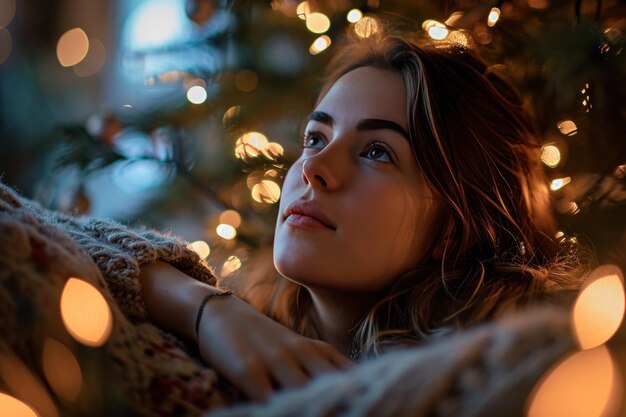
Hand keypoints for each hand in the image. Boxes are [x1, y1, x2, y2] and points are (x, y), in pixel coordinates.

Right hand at [197, 294, 352, 401]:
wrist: (221, 313)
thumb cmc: (264, 340)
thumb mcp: (300, 349)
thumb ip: (325, 368)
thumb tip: (355, 391)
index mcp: (317, 351)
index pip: (350, 376)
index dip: (364, 393)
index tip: (377, 404)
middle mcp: (301, 354)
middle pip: (333, 385)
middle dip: (346, 403)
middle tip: (363, 412)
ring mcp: (275, 361)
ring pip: (304, 392)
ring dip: (316, 408)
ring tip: (326, 414)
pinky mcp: (248, 369)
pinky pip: (266, 398)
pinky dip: (278, 409)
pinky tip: (283, 413)